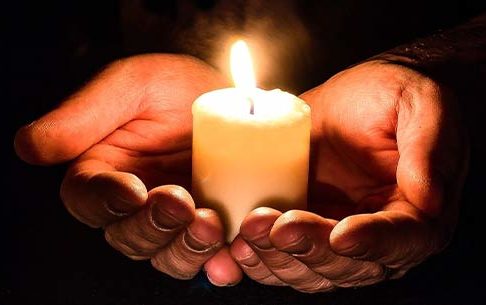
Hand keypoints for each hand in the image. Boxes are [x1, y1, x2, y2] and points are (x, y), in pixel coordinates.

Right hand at [14, 54, 241, 285]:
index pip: (87, 198)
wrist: (237, 99)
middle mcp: (133, 204)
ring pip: (164, 255)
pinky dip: (216, 261)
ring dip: (183, 248)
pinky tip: (228, 251)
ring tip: (210, 222)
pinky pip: (206, 258)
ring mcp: (174, 221)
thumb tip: (30, 147)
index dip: (106, 201)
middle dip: (152, 226)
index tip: (133, 190)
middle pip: (127, 236)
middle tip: (180, 202)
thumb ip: (85, 113)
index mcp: (103, 171)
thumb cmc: (177, 87)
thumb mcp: (133, 84)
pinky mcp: (211, 229)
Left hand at [230, 61, 468, 291]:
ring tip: (250, 230)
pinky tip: (239, 242)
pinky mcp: (306, 230)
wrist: (360, 95)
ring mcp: (339, 239)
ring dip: (279, 258)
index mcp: (420, 215)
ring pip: (312, 271)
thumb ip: (429, 146)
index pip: (401, 241)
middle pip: (349, 265)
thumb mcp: (422, 104)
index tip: (341, 234)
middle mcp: (381, 239)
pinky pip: (284, 258)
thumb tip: (428, 199)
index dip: (371, 243)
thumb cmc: (396, 96)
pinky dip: (261, 258)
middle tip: (277, 225)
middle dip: (311, 249)